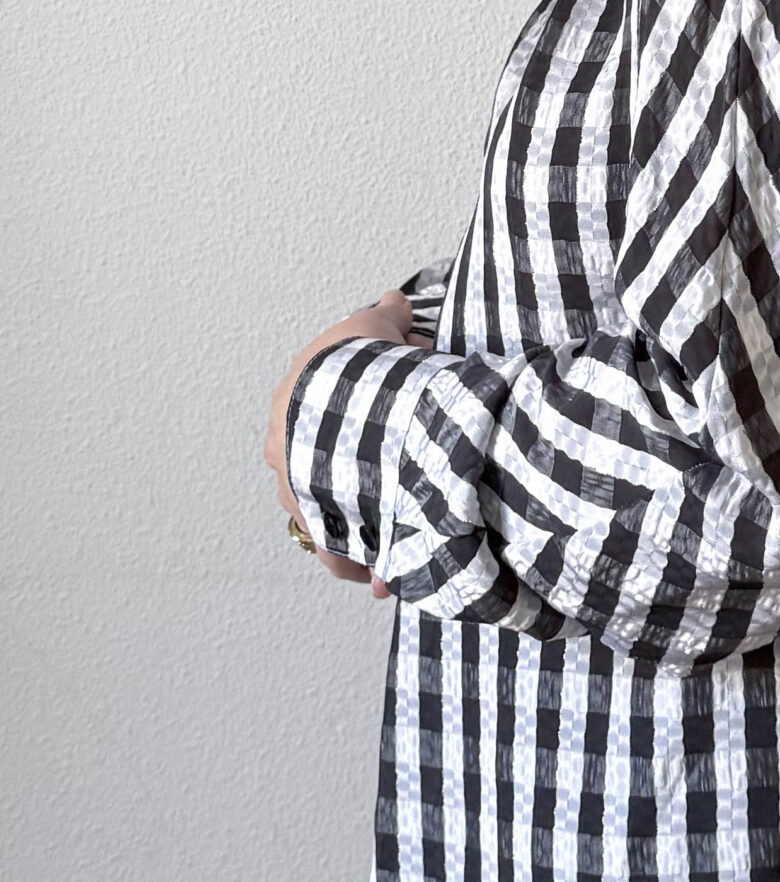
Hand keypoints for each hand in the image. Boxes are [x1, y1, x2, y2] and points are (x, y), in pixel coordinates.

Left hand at [265, 290, 434, 590]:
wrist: (357, 401)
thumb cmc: (357, 367)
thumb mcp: (373, 331)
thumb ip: (385, 319)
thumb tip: (393, 303)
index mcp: (289, 409)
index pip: (313, 423)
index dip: (354, 427)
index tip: (383, 431)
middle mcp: (284, 455)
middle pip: (315, 477)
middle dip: (349, 487)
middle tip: (384, 495)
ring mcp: (296, 493)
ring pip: (322, 520)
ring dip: (354, 533)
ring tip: (384, 551)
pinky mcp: (317, 525)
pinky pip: (337, 552)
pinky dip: (360, 566)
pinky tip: (378, 578)